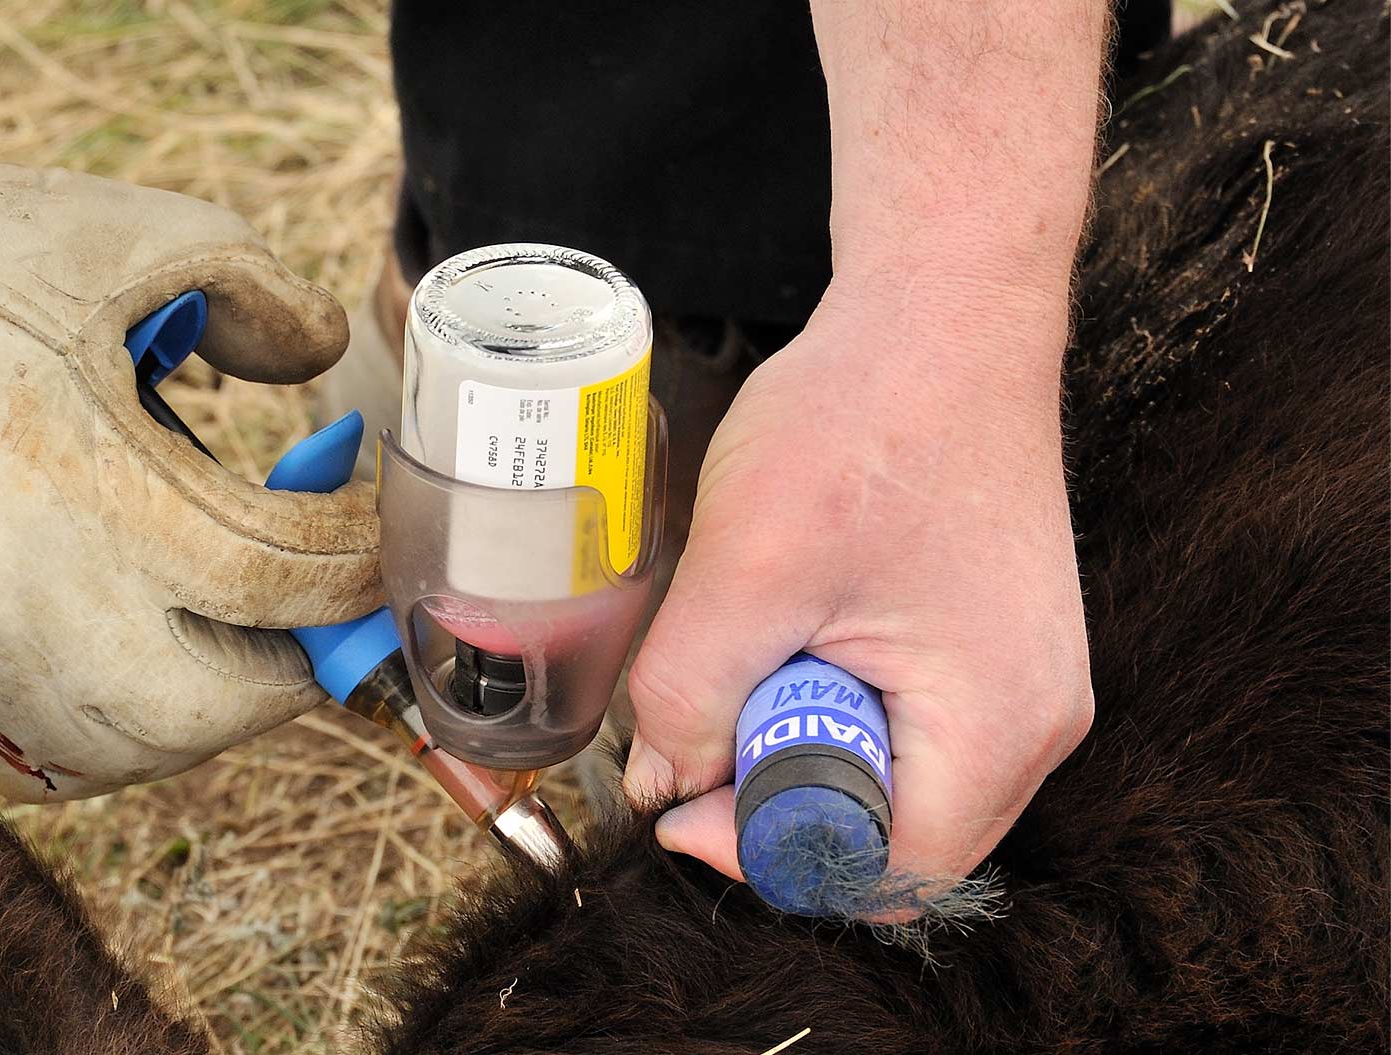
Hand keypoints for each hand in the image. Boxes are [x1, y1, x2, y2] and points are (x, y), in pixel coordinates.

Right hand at [0, 76, 377, 799]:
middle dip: (299, 653)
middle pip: (235, 701)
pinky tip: (125, 647)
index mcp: (110, 507)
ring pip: (148, 749)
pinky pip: (61, 761)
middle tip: (312, 599)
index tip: (376, 528)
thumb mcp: (131, 239)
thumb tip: (321, 363)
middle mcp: (52, 623)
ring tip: (224, 619)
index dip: (359, 559)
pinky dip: (122, 725)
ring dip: (215, 696)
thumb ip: (263, 298)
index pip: (294, 580)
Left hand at [622, 275, 1092, 905]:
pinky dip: (832, 697)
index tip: (687, 796)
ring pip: (892, 777)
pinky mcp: (995, 643)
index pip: (881, 875)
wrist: (942, 310)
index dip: (768, 855)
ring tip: (755, 650)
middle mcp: (1037, 723)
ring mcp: (1025, 681)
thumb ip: (689, 698)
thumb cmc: (864, 420)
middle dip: (781, 796)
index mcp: (997, 726)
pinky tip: (790, 627)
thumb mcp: (745, 570)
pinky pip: (908, 720)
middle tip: (713, 715)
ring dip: (801, 742)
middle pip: (890, 839)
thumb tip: (662, 787)